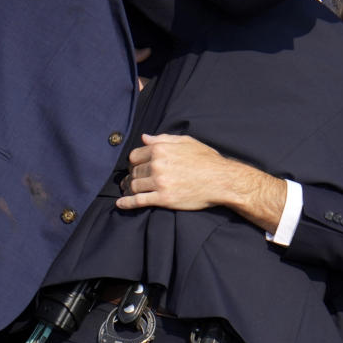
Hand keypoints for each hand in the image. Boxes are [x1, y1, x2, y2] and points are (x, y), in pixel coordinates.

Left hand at [119, 134, 287, 230]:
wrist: (222, 180)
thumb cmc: (207, 160)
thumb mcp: (187, 142)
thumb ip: (163, 139)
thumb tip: (144, 138)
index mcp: (161, 149)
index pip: (134, 156)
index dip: (134, 162)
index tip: (136, 167)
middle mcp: (157, 165)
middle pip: (134, 171)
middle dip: (132, 176)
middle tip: (132, 180)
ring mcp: (159, 182)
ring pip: (134, 186)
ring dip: (129, 189)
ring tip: (127, 191)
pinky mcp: (163, 199)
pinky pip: (139, 201)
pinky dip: (126, 203)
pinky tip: (120, 204)